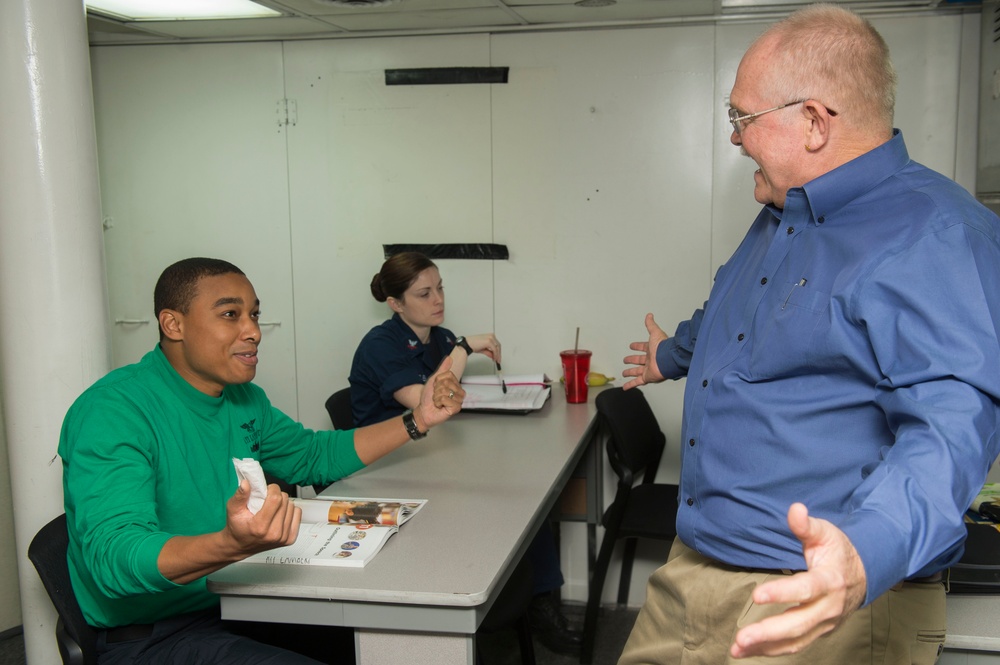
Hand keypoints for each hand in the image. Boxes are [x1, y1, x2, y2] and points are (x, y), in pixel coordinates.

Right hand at [223, 479, 301, 555]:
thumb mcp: (233, 510)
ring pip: (292, 506)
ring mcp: (283, 537)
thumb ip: (240, 496)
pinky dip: (290, 511)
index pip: (276, 499)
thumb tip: (246, 483)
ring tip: (272, 509)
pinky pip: (298, 514)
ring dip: (283, 504)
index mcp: (260, 527)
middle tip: (267, 500)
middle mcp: (274, 534)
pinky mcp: (290, 539)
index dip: (273, 489)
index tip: (267, 490)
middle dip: (276, 496)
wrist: (240, 545)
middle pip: (285, 501)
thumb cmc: (237, 528)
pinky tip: (279, 514)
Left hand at [415, 355, 464, 429]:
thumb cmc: (429, 397)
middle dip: (437, 389)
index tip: (436, 388)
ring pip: (445, 391)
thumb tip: (449, 358)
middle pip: (447, 382)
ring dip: (437, 396)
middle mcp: (459, 392)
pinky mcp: (456, 408)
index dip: (438, 381)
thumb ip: (442, 369)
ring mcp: (459, 401)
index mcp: (456, 385)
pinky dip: (438, 402)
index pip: (449, 375)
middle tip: (436, 396)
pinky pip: (445, 399)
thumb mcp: (434, 380)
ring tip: (438, 402)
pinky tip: (440, 406)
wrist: (424, 410)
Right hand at [466, 333, 501, 364]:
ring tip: (496, 360)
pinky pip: (494, 350)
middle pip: (498, 346)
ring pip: (497, 348)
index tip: (498, 357)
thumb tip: (493, 356)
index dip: (498, 351)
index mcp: (490, 336)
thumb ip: (489, 352)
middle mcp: (491, 336)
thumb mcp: (483, 349)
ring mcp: (490, 338)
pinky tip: (494, 358)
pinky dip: (495, 355)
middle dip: (499, 354)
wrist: (467, 344)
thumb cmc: (472, 344)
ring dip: (497, 355)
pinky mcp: (489, 341)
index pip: (497, 344)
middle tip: (498, 360)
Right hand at [622, 313, 667, 389]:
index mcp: (652, 350)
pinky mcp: (647, 377)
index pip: (643, 347)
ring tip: (624, 373)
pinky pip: (637, 382)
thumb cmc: (663, 346)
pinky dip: (630, 385)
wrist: (668, 358)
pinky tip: (625, 387)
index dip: (637, 346)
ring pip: (637, 371)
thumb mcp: (655, 332)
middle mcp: (650, 360)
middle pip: (639, 360)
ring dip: (630, 372)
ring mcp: (648, 369)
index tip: (631, 346)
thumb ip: (651, 325)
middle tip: (626, 359)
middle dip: (632, 360)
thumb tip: (649, 315)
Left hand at [729, 503, 867, 658]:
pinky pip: (795, 645)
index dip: (782, 593)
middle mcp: (829, 607)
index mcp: (830, 580)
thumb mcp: (825, 533)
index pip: (806, 589)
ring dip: (766, 647)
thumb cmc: (838, 551)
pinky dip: (772, 650)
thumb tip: (795, 509)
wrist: (863, 575)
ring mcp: (824, 623)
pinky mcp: (818, 631)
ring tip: (737, 648)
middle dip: (769, 632)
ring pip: (796, 640)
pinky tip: (749, 650)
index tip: (757, 595)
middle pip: (799, 623)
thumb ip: (806, 526)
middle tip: (741, 636)